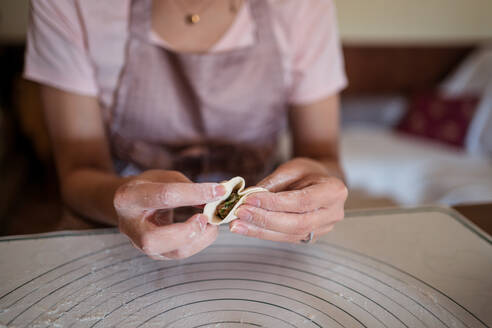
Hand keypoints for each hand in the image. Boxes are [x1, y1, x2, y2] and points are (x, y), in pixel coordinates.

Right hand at [114, 170, 225, 259]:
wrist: (132, 204)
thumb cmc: (150, 186)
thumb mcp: (165, 178)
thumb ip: (188, 187)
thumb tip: (216, 198)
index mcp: (129, 197)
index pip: (164, 196)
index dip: (194, 193)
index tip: (219, 191)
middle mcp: (130, 226)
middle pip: (154, 239)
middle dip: (187, 231)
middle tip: (206, 218)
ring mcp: (141, 244)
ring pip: (172, 252)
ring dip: (200, 238)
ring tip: (212, 222)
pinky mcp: (156, 253)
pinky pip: (181, 253)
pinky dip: (199, 242)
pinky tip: (207, 229)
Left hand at [230, 158, 346, 242]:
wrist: (321, 180)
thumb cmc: (308, 171)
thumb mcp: (292, 168)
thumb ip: (272, 183)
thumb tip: (248, 196)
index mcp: (334, 191)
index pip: (301, 201)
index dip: (274, 202)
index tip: (250, 199)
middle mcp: (332, 213)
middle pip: (296, 223)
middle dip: (265, 219)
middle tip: (240, 213)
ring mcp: (323, 228)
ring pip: (289, 234)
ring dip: (260, 230)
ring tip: (237, 224)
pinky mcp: (310, 236)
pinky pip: (285, 238)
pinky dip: (263, 233)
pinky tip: (246, 228)